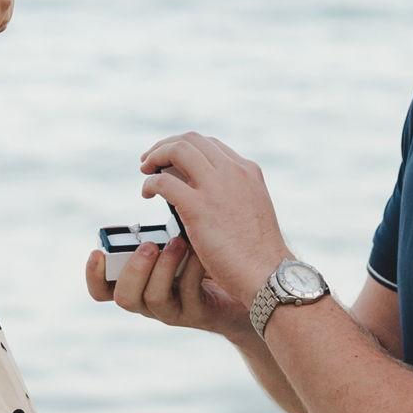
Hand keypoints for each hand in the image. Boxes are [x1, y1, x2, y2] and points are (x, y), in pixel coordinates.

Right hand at [83, 232, 250, 339]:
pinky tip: (202, 251)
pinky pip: (189, 293)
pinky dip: (193, 267)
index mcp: (139, 280)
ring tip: (179, 242)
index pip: (102, 288)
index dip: (94, 275)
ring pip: (153, 298)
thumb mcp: (184, 231)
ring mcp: (175, 308)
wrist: (249, 283)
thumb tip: (159, 172)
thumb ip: (164, 216)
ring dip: (162, 267)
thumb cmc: (212, 251)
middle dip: (132, 269)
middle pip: (123, 297)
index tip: (97, 252)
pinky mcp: (199, 312)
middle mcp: (150, 297)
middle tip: (149, 245)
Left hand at [136, 132, 290, 306]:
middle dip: (166, 146)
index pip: (210, 145)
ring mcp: (217, 187)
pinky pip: (164, 181)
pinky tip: (147, 194)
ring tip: (145, 170)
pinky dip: (150, 183)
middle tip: (150, 161)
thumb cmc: (258, 254)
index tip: (171, 162)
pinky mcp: (199, 207)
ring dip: (155, 156)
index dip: (186, 149)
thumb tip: (201, 197)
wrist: (268, 273)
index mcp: (248, 172)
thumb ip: (231, 198)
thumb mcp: (250, 212)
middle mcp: (233, 172)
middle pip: (191, 139)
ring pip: (177, 150)